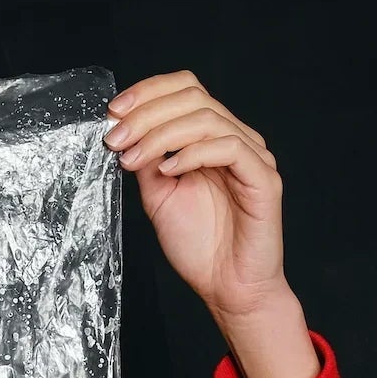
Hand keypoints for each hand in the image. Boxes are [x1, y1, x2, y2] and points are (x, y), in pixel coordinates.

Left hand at [103, 72, 316, 377]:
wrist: (227, 287)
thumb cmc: (199, 246)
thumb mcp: (158, 196)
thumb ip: (147, 161)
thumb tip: (123, 131)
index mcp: (211, 138)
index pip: (185, 90)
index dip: (148, 92)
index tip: (113, 112)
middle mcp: (235, 139)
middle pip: (194, 96)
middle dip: (146, 113)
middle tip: (116, 138)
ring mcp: (252, 157)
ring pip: (207, 118)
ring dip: (161, 134)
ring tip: (133, 158)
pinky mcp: (263, 179)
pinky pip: (229, 148)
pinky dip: (193, 153)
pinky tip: (168, 170)